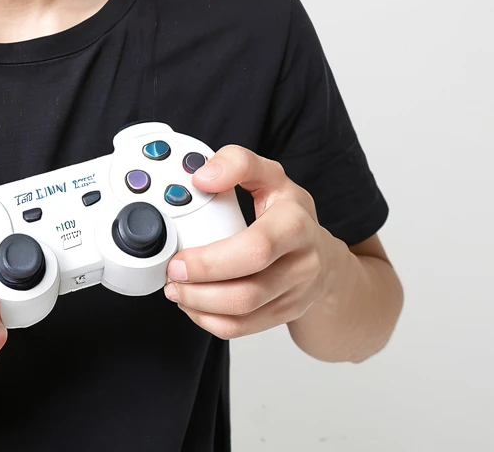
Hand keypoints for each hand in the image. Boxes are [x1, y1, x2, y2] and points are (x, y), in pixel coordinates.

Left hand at [164, 145, 335, 338]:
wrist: (321, 253)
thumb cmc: (288, 212)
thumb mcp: (268, 175)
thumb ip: (236, 163)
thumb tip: (203, 176)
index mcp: (295, 224)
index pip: (255, 249)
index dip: (212, 260)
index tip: (179, 258)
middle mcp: (302, 264)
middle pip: (247, 291)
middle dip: (200, 288)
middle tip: (172, 274)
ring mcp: (296, 294)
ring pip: (243, 315)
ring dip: (200, 307)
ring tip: (176, 289)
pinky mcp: (285, 314)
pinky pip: (244, 329)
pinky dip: (211, 321)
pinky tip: (194, 305)